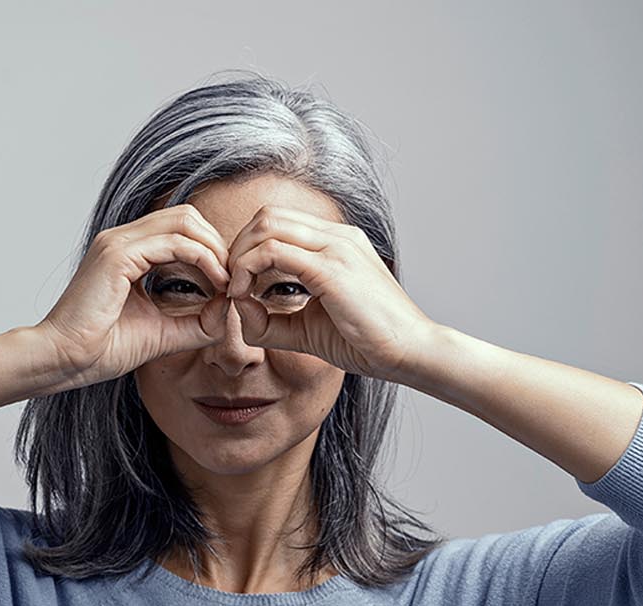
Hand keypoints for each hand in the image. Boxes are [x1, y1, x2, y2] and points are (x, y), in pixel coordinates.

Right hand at [35, 204, 233, 387]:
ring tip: (227, 282)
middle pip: (187, 216)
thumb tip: (229, 309)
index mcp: (128, 251)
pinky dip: (203, 259)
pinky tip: (216, 285)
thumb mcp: (163, 332)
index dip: (212, 250)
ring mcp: (117, 243)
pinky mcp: (118, 256)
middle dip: (217, 244)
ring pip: (184, 221)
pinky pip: (175, 243)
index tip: (230, 283)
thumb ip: (197, 321)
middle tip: (233, 279)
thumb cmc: (101, 349)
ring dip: (214, 249)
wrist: (63, 361)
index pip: (181, 229)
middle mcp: (121, 239)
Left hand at [224, 205, 440, 380]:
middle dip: (238, 247)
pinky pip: (272, 252)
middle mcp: (337, 236)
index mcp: (337, 243)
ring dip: (240, 256)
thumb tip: (238, 308)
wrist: (411, 352)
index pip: (279, 223)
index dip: (248, 249)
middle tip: (231, 284)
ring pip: (266, 226)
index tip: (239, 285)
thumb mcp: (308, 328)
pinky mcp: (332, 269)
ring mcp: (337, 247)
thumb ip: (271, 320)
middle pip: (267, 216)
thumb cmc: (367, 342)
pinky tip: (246, 296)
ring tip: (237, 291)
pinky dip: (248, 270)